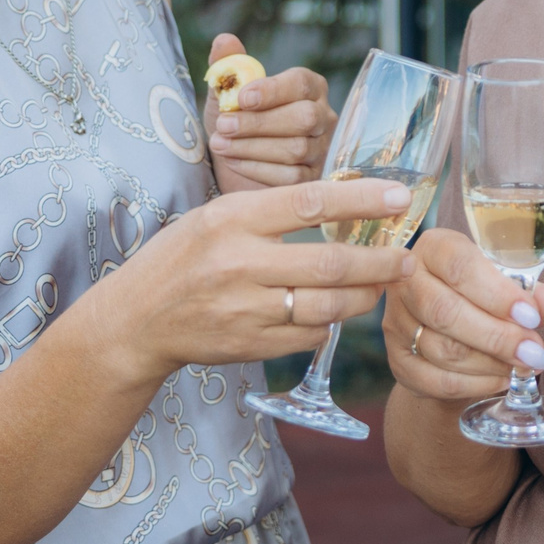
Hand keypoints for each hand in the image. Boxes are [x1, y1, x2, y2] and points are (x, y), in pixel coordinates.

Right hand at [95, 177, 419, 383]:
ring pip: (329, 305)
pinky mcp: (252, 345)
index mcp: (231, 219)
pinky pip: (311, 334)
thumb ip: (272, 209)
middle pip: (331, 263)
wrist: (136, 321)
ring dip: (366, 296)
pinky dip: (333, 321)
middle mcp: (240, 264)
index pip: (309, 202)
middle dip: (380, 261)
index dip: (361, 200)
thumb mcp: (217, 216)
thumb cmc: (182, 257)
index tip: (398, 198)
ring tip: (382, 283)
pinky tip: (341, 310)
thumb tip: (344, 199)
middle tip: (407, 256)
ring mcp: (246, 310)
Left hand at [203, 34, 334, 192]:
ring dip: (251, 147)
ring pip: (296, 149)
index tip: (241, 97)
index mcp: (310, 88)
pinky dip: (256, 168)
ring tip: (219, 143)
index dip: (273, 90)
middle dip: (259, 123)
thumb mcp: (228, 93)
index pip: (301, 84)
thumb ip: (228, 65)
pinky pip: (290, 176)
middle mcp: (324, 116)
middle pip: (304, 118)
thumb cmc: (237, 120)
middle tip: (223, 125)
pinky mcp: (312, 178)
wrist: (234, 161)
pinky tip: (233, 161)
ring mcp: (322, 149)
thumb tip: (225, 41)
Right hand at [387, 227, 543, 401]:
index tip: (531, 316)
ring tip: (525, 365)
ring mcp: (396, 324)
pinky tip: (502, 379)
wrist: (453, 332)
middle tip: (535, 351)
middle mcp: (406, 282)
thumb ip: (531, 291)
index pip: (459, 266)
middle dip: (498, 336)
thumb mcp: (509, 284)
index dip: (497, 293)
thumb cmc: (484, 298)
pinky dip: (476, 384)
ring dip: (492, 363)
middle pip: (446, 312)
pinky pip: (437, 380)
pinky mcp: (398, 362)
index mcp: (434, 248)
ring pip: (443, 350)